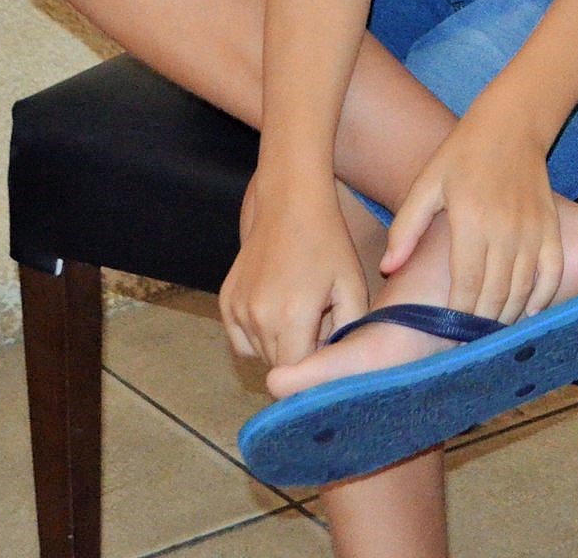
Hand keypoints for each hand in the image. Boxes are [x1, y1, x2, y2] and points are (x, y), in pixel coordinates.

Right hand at [220, 169, 366, 367]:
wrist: (290, 204)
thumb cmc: (328, 243)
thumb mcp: (353, 286)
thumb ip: (349, 331)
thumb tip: (337, 366)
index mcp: (292, 316)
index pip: (298, 373)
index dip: (315, 368)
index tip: (327, 351)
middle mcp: (258, 317)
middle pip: (278, 366)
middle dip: (300, 357)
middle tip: (317, 327)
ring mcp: (237, 310)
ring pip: (259, 355)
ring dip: (279, 346)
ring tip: (299, 314)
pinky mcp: (225, 302)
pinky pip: (241, 340)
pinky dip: (257, 337)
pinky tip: (276, 312)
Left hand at [383, 102, 561, 322]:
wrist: (512, 125)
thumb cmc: (462, 154)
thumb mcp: (426, 184)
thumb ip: (406, 227)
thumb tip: (388, 268)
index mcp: (471, 221)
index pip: (466, 285)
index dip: (457, 316)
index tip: (444, 335)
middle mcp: (506, 229)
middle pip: (495, 293)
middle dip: (479, 322)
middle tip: (464, 342)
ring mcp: (533, 229)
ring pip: (523, 289)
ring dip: (507, 316)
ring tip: (489, 332)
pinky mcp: (551, 226)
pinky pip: (552, 271)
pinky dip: (544, 297)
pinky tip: (529, 312)